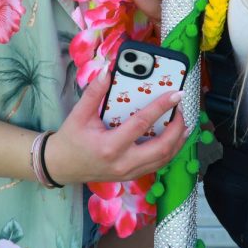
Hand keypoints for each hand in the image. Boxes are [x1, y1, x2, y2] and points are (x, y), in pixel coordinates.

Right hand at [44, 70, 188, 185]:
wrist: (62, 167)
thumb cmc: (71, 139)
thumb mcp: (79, 114)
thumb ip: (94, 92)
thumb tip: (107, 71)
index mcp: (110, 146)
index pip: (142, 124)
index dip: (161, 107)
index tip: (176, 94)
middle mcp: (123, 162)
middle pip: (161, 148)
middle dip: (177, 128)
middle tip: (181, 108)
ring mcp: (129, 173)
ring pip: (163, 160)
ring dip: (178, 141)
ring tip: (184, 122)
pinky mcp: (132, 176)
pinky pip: (157, 165)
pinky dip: (170, 151)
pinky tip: (175, 139)